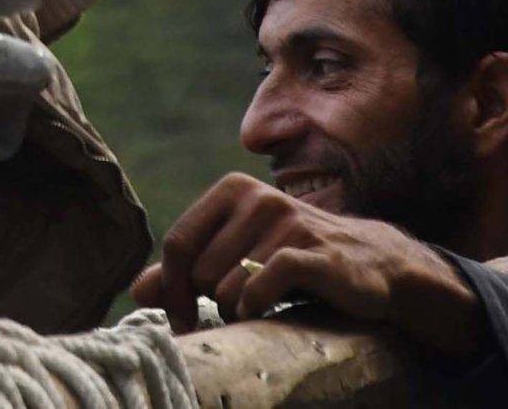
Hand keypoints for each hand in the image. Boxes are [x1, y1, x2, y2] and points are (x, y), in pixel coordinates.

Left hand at [129, 173, 485, 359]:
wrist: (371, 262)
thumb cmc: (292, 256)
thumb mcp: (236, 255)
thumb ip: (184, 270)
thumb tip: (135, 291)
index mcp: (231, 190)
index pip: (176, 243)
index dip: (169, 288)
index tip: (178, 318)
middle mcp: (256, 198)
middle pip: (197, 269)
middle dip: (203, 303)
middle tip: (225, 315)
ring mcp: (287, 221)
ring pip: (225, 284)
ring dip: (233, 309)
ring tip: (253, 308)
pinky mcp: (313, 251)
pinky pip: (260, 286)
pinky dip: (254, 306)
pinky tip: (261, 310)